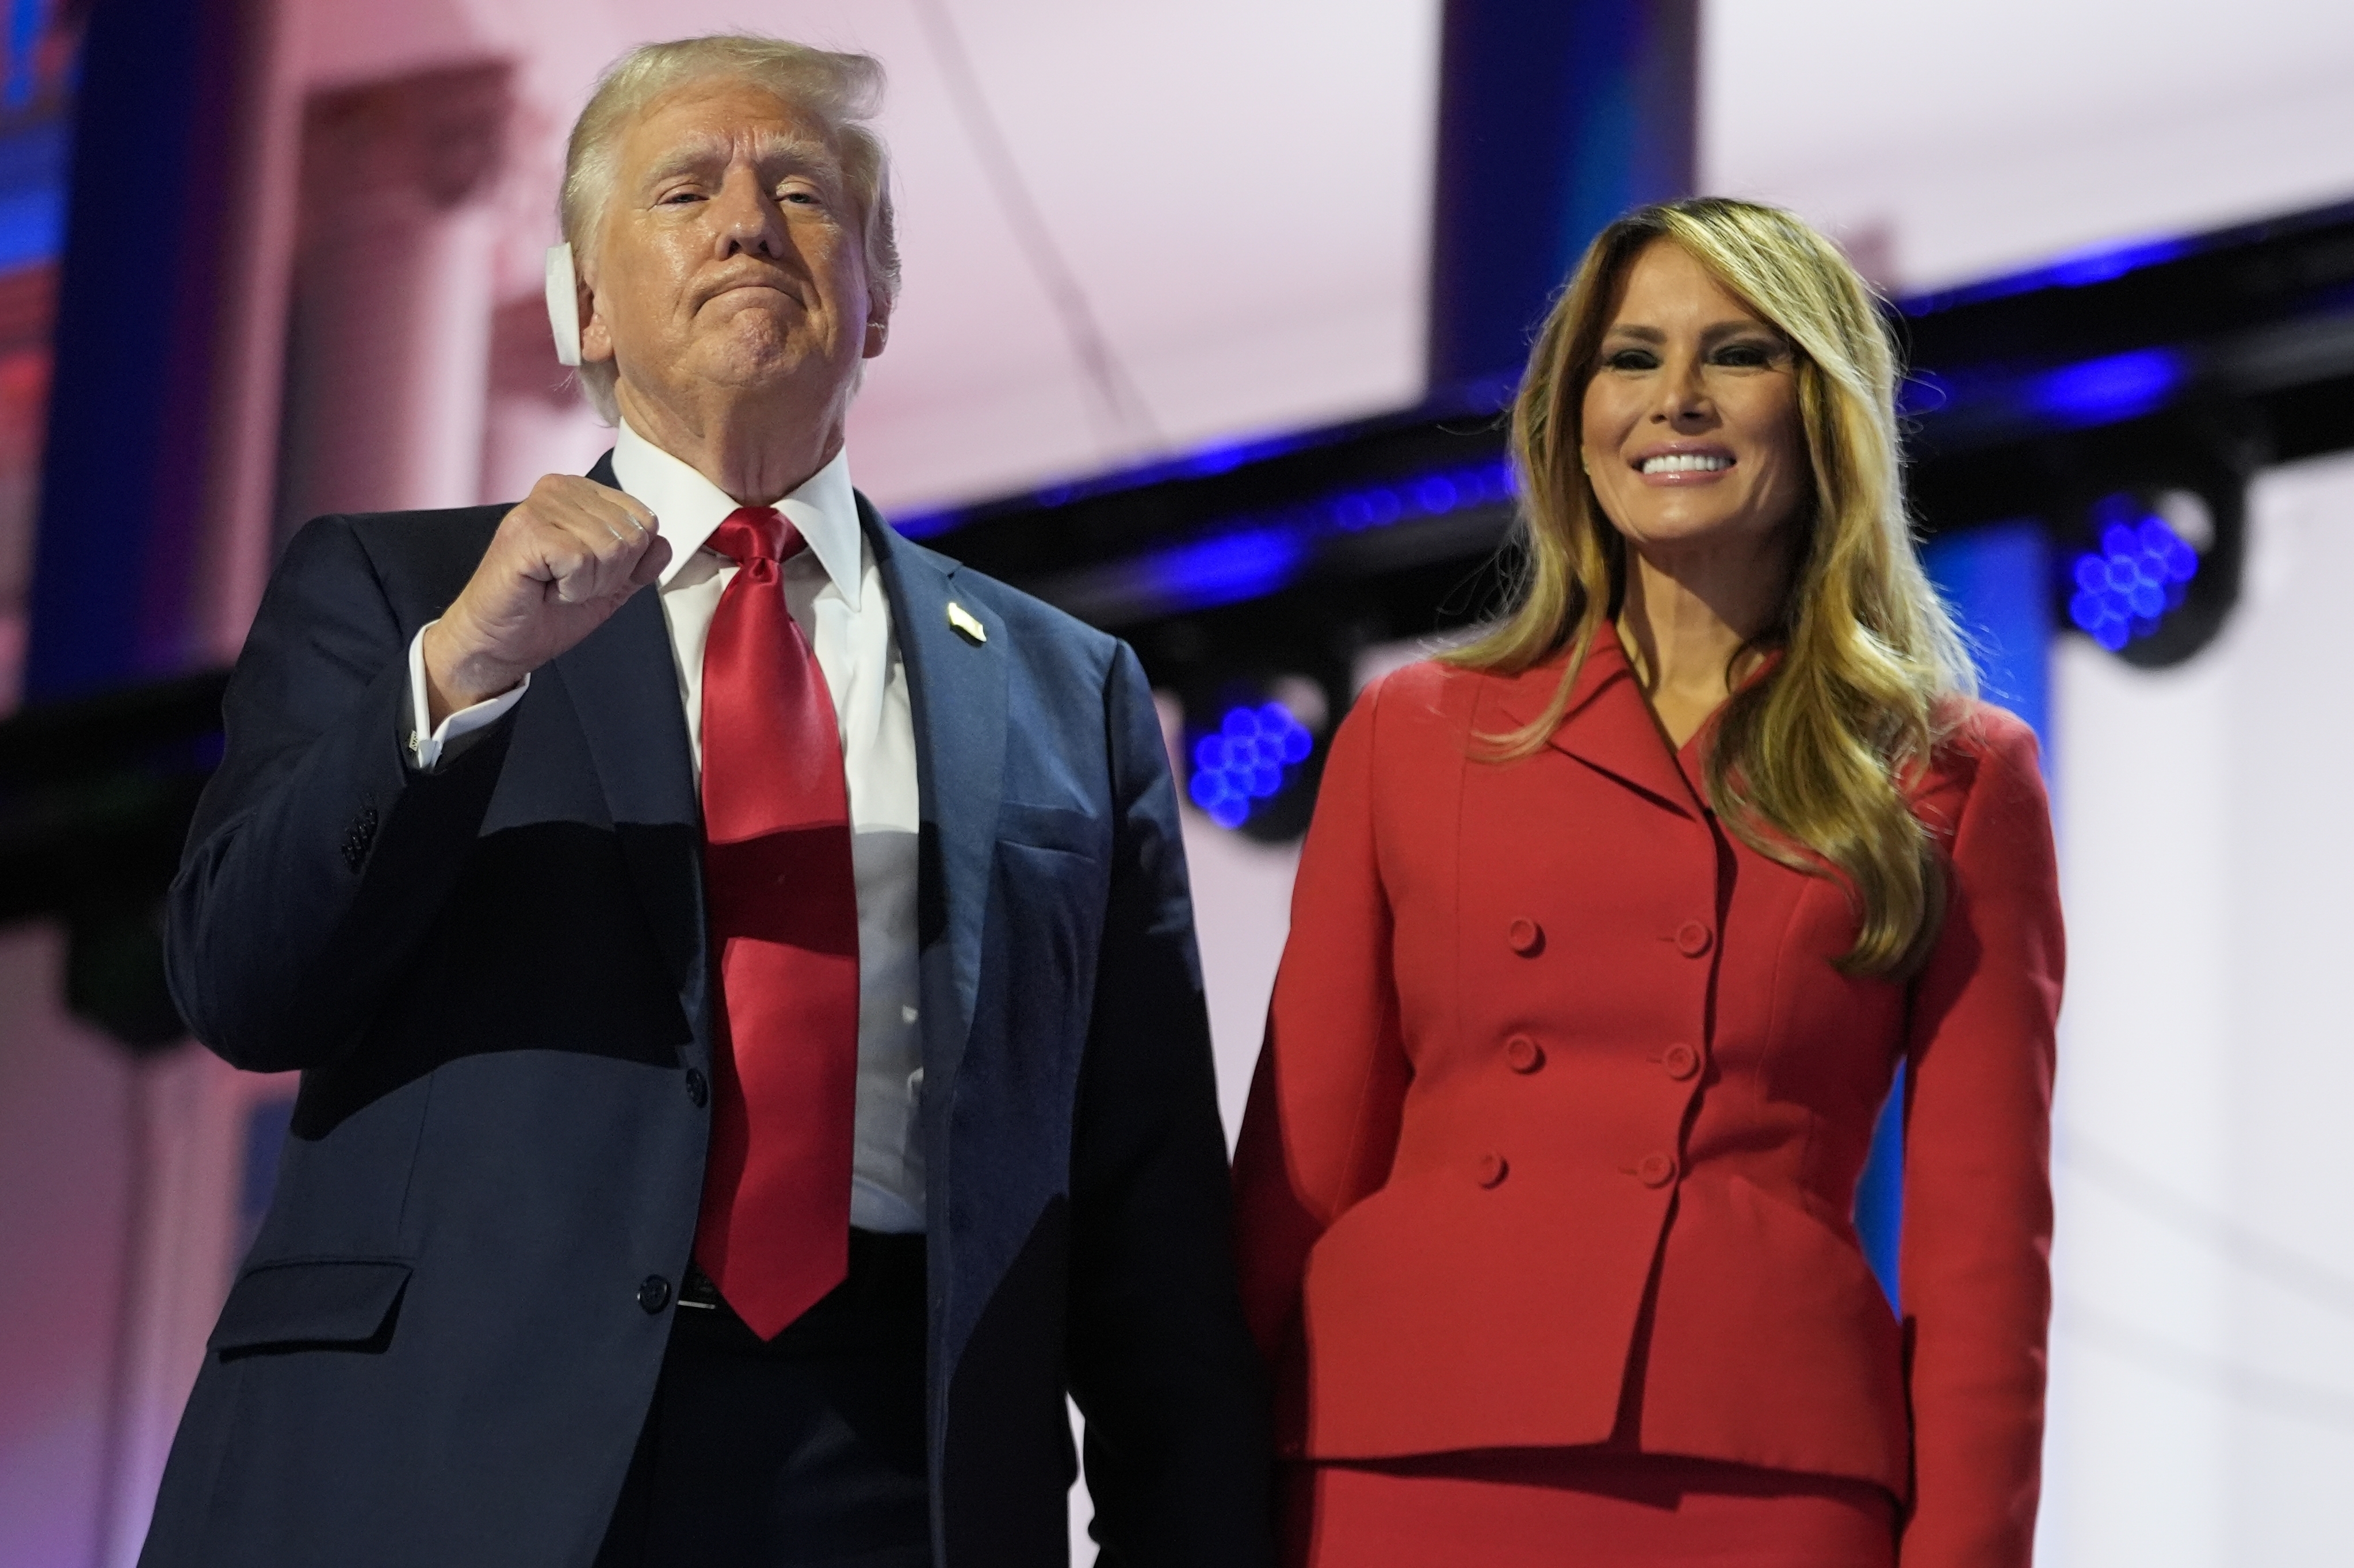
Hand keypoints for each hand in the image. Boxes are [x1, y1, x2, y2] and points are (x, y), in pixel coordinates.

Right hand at [421, 474, 672, 726]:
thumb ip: (640, 562)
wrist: (500, 643)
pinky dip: (571, 588)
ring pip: (612, 548)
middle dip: (609, 575)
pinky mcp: (528, 531)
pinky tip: (544, 587)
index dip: (626, 563)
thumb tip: (662, 543)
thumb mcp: (609, 585)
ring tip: (554, 585)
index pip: (645, 521)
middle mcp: (560, 488)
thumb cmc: (546, 611)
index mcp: (582, 493)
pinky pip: (583, 561)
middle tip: (567, 584)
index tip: (586, 574)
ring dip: (589, 584)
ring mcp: (541, 506)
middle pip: (633, 535)